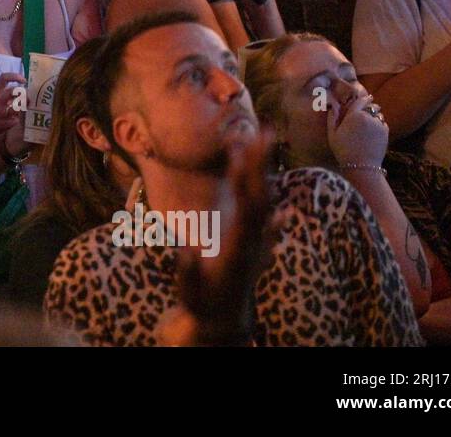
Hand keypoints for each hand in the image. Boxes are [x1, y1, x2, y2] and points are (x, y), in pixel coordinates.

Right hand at [172, 125, 276, 344]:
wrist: (223, 318)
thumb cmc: (202, 302)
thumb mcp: (191, 290)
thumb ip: (188, 270)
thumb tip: (185, 250)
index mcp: (239, 248)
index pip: (246, 210)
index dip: (245, 184)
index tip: (242, 158)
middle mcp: (253, 239)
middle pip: (261, 196)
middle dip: (262, 165)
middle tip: (266, 133)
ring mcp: (256, 237)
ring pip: (264, 197)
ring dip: (264, 167)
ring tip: (264, 136)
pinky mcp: (253, 236)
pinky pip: (260, 204)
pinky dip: (260, 182)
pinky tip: (261, 160)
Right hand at [327, 90, 387, 166]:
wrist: (362, 165)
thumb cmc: (343, 150)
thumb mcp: (332, 134)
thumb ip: (333, 117)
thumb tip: (333, 106)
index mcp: (354, 115)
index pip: (360, 101)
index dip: (363, 98)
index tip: (366, 97)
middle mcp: (368, 117)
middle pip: (371, 107)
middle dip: (369, 108)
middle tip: (365, 113)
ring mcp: (379, 124)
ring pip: (378, 115)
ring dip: (375, 117)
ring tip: (369, 126)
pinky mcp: (386, 132)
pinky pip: (383, 124)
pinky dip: (379, 126)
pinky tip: (372, 134)